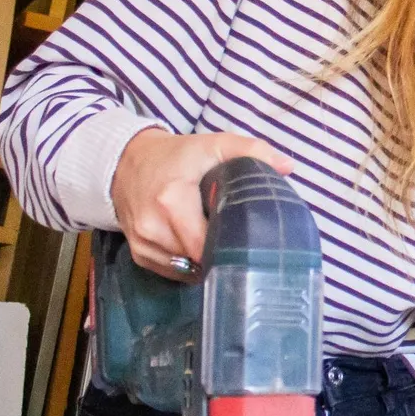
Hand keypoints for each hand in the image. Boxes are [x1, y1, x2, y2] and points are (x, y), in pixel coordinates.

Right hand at [110, 128, 295, 279]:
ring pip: (187, 270)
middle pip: (199, 259)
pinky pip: (173, 271)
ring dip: (206, 261)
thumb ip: (251, 151)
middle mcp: (152, 225)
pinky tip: (198, 246)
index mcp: (171, 199)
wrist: (127, 163)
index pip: (207, 242)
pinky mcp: (138, 254)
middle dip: (222, 252)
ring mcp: (142, 243)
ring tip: (218, 240)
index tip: (247, 236)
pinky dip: (189, 264)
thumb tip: (287, 167)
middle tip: (238, 239)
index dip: (231, 243)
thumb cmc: (176, 156)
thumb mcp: (213, 144)